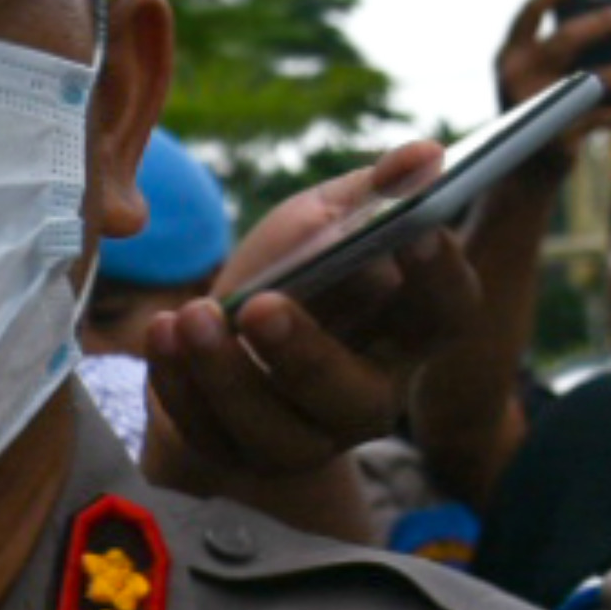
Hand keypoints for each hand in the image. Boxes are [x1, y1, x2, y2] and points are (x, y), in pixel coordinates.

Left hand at [135, 147, 474, 506]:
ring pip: (276, 432)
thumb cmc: (295, 266)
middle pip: (356, 399)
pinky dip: (180, 384)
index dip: (439, 279)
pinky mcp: (240, 454)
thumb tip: (427, 155)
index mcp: (409, 329)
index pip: (448, 312)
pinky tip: (162, 332)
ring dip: (226, 374)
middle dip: (307, 357)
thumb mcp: (332, 217)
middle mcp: (369, 395)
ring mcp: (306, 438)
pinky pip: (210, 435)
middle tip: (260, 307)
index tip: (412, 237)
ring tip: (189, 316)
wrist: (226, 329)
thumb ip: (374, 192)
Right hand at [499, 0, 610, 127]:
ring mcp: (535, 108)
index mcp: (510, 54)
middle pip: (567, 37)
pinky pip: (604, 117)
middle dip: (607, 21)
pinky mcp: (558, 138)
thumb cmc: (544, 111)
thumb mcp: (544, 76)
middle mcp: (517, 77)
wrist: (524, 175)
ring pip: (594, 81)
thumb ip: (569, 43)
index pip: (533, 7)